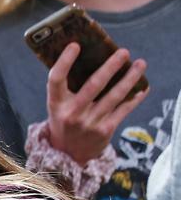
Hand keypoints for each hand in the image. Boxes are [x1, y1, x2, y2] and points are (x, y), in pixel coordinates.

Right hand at [46, 43, 147, 162]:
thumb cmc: (64, 121)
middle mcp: (72, 113)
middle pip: (93, 85)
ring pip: (114, 96)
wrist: (68, 154)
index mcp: (56, 104)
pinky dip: (135, 97)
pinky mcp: (105, 130)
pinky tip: (143, 87)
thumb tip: (90, 58)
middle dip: (110, 67)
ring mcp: (89, 123)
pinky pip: (124, 110)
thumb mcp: (58, 106)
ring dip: (130, 78)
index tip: (75, 45)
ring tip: (140, 64)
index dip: (64, 61)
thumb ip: (68, 88)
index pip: (56, 79)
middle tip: (123, 52)